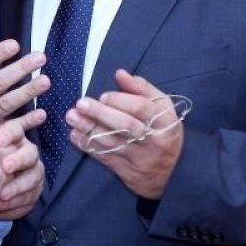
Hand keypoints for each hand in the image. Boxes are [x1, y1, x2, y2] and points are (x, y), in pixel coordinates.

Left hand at [0, 109, 45, 219]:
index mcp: (11, 139)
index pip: (16, 129)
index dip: (10, 134)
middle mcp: (25, 155)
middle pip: (30, 153)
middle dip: (19, 160)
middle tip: (5, 167)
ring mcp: (30, 175)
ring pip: (34, 178)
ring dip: (18, 188)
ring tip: (0, 196)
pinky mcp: (30, 195)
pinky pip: (30, 200)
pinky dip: (15, 206)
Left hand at [66, 70, 183, 199]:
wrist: (174, 171)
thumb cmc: (163, 130)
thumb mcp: (162, 107)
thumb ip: (141, 88)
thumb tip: (120, 74)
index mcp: (165, 121)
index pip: (142, 108)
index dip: (121, 100)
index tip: (103, 95)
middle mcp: (153, 140)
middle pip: (125, 125)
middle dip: (100, 114)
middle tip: (80, 103)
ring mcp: (140, 158)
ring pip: (112, 142)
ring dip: (88, 128)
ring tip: (71, 117)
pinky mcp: (128, 172)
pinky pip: (105, 158)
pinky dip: (89, 145)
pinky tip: (75, 134)